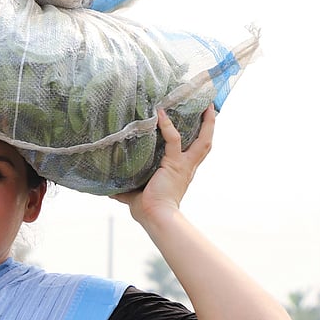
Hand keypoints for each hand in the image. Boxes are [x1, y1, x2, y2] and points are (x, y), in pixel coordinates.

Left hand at [112, 106, 214, 223]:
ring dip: (205, 122)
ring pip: (202, 141)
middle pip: (205, 143)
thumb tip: (110, 190)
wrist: (155, 216)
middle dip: (209, 125)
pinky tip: (161, 113)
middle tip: (209, 106)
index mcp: (181, 172)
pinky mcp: (175, 164)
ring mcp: (183, 164)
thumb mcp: (136, 196)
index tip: (198, 122)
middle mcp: (187, 167)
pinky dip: (167, 126)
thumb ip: (126, 190)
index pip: (194, 151)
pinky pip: (173, 140)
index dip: (198, 136)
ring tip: (202, 104)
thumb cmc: (147, 209)